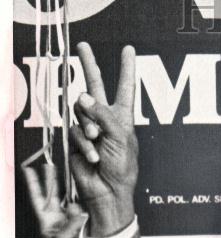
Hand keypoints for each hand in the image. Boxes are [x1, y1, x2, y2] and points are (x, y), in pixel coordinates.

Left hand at [22, 161, 86, 237]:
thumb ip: (70, 225)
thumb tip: (80, 211)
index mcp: (44, 220)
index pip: (36, 196)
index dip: (32, 182)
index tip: (28, 168)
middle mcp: (54, 218)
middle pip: (52, 193)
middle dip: (52, 179)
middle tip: (51, 163)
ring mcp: (67, 221)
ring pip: (67, 199)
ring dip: (68, 187)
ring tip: (68, 173)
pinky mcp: (79, 225)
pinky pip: (80, 210)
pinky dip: (82, 201)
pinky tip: (82, 193)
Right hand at [69, 42, 137, 236]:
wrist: (108, 191)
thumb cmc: (122, 167)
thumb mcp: (120, 138)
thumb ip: (102, 114)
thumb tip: (82, 95)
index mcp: (123, 117)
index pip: (125, 87)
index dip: (126, 68)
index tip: (128, 49)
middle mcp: (105, 118)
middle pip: (95, 86)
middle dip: (89, 65)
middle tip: (82, 46)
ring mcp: (89, 127)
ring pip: (80, 111)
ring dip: (89, 127)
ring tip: (98, 142)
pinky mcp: (76, 139)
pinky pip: (75, 131)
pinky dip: (84, 143)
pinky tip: (93, 156)